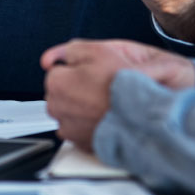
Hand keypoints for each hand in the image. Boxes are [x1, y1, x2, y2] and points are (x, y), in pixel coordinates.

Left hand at [41, 39, 194, 150]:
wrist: (146, 116)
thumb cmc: (125, 84)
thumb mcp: (98, 50)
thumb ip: (69, 50)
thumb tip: (49, 58)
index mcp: (57, 84)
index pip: (57, 72)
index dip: (78, 70)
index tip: (94, 72)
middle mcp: (58, 109)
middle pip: (61, 93)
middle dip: (76, 88)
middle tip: (101, 85)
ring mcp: (69, 129)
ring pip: (70, 112)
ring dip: (81, 107)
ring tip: (105, 102)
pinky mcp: (82, 144)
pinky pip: (80, 129)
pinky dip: (90, 124)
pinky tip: (106, 116)